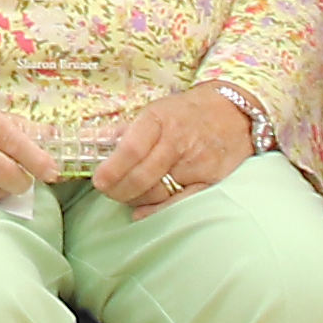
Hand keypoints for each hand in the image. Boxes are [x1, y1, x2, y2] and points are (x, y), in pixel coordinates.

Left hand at [88, 83, 250, 213]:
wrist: (234, 114)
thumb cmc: (185, 114)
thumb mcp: (153, 112)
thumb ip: (122, 131)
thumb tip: (88, 142)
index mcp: (159, 120)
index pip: (132, 148)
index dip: (113, 168)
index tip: (99, 180)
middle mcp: (177, 141)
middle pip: (142, 176)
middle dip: (119, 189)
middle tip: (108, 189)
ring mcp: (196, 163)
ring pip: (158, 192)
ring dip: (136, 198)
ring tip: (128, 192)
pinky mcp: (210, 180)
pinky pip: (180, 202)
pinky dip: (157, 210)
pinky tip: (142, 211)